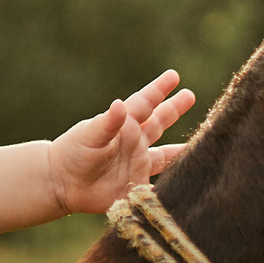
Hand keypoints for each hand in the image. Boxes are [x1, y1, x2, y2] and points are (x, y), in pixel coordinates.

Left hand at [46, 69, 194, 214]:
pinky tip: (189, 181)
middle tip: (190, 95)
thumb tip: (120, 105)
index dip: (159, 90)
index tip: (173, 76)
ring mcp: (137, 164)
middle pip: (159, 123)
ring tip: (201, 143)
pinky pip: (160, 184)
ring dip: (180, 150)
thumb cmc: (73, 153)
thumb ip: (107, 122)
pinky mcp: (137, 186)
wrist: (61, 183)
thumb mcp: (89, 135)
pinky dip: (174, 183)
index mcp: (124, 126)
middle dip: (174, 109)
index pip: (145, 103)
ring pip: (165, 154)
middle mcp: (134, 143)